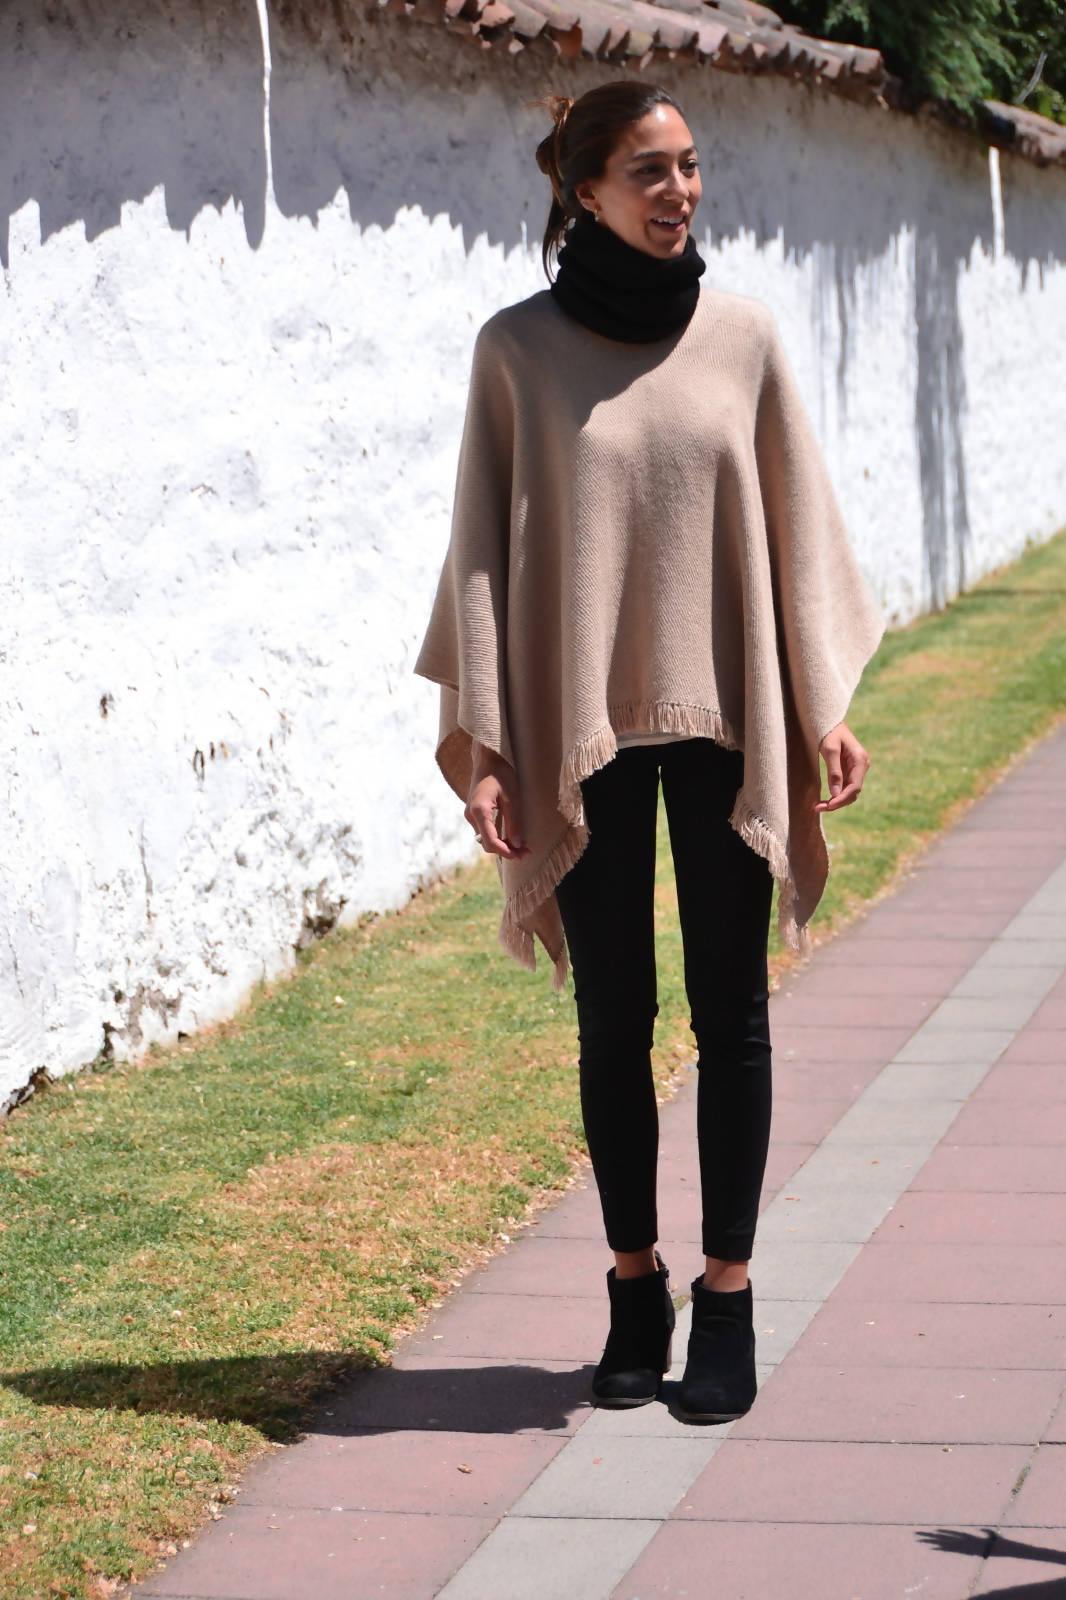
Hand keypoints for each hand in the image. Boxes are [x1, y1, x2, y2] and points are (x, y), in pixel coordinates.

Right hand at [464, 742, 529, 859]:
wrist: (487, 758)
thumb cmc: (501, 773)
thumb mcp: (512, 798)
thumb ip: (514, 822)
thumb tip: (517, 845)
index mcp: (479, 811)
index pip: (491, 842)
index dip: (506, 852)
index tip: (522, 855)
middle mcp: (471, 815)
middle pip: (486, 844)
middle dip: (506, 850)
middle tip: (526, 851)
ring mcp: (470, 814)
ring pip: (485, 839)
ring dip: (502, 845)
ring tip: (521, 846)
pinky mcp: (473, 812)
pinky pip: (484, 831)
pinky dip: (497, 837)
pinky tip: (510, 837)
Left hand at [814, 720, 869, 812]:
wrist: (828, 720)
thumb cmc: (828, 731)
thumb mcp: (829, 750)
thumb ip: (834, 771)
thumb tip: (835, 794)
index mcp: (860, 760)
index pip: (855, 786)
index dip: (842, 798)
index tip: (828, 806)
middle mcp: (861, 766)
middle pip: (852, 792)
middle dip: (837, 802)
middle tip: (817, 807)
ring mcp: (855, 769)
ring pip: (848, 792)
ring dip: (834, 801)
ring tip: (816, 806)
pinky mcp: (848, 770)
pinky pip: (843, 787)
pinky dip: (834, 795)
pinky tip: (822, 801)